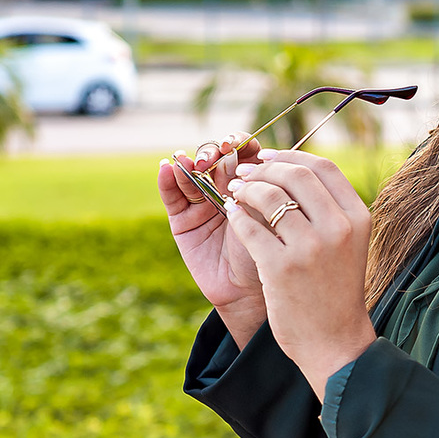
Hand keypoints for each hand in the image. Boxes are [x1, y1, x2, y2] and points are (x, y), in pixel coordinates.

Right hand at [158, 135, 267, 344]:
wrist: (251, 293)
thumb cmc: (271, 255)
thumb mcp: (269, 216)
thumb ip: (258, 187)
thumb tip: (242, 155)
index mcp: (254, 184)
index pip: (245, 152)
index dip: (240, 143)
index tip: (237, 144)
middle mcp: (227, 189)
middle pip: (216, 158)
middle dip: (215, 152)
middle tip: (216, 156)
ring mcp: (203, 203)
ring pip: (193, 173)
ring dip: (191, 163)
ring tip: (192, 163)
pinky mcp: (182, 220)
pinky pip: (172, 196)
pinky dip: (168, 180)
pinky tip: (167, 168)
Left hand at [221, 150, 375, 399]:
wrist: (334, 342)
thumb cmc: (335, 291)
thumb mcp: (347, 244)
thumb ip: (329, 210)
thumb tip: (294, 170)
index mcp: (358, 218)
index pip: (322, 167)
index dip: (290, 155)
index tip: (268, 157)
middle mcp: (338, 228)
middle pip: (295, 175)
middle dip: (264, 168)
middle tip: (244, 173)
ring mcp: (310, 248)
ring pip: (269, 196)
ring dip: (246, 188)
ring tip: (235, 192)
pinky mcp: (281, 268)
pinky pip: (249, 226)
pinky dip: (236, 215)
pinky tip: (231, 214)